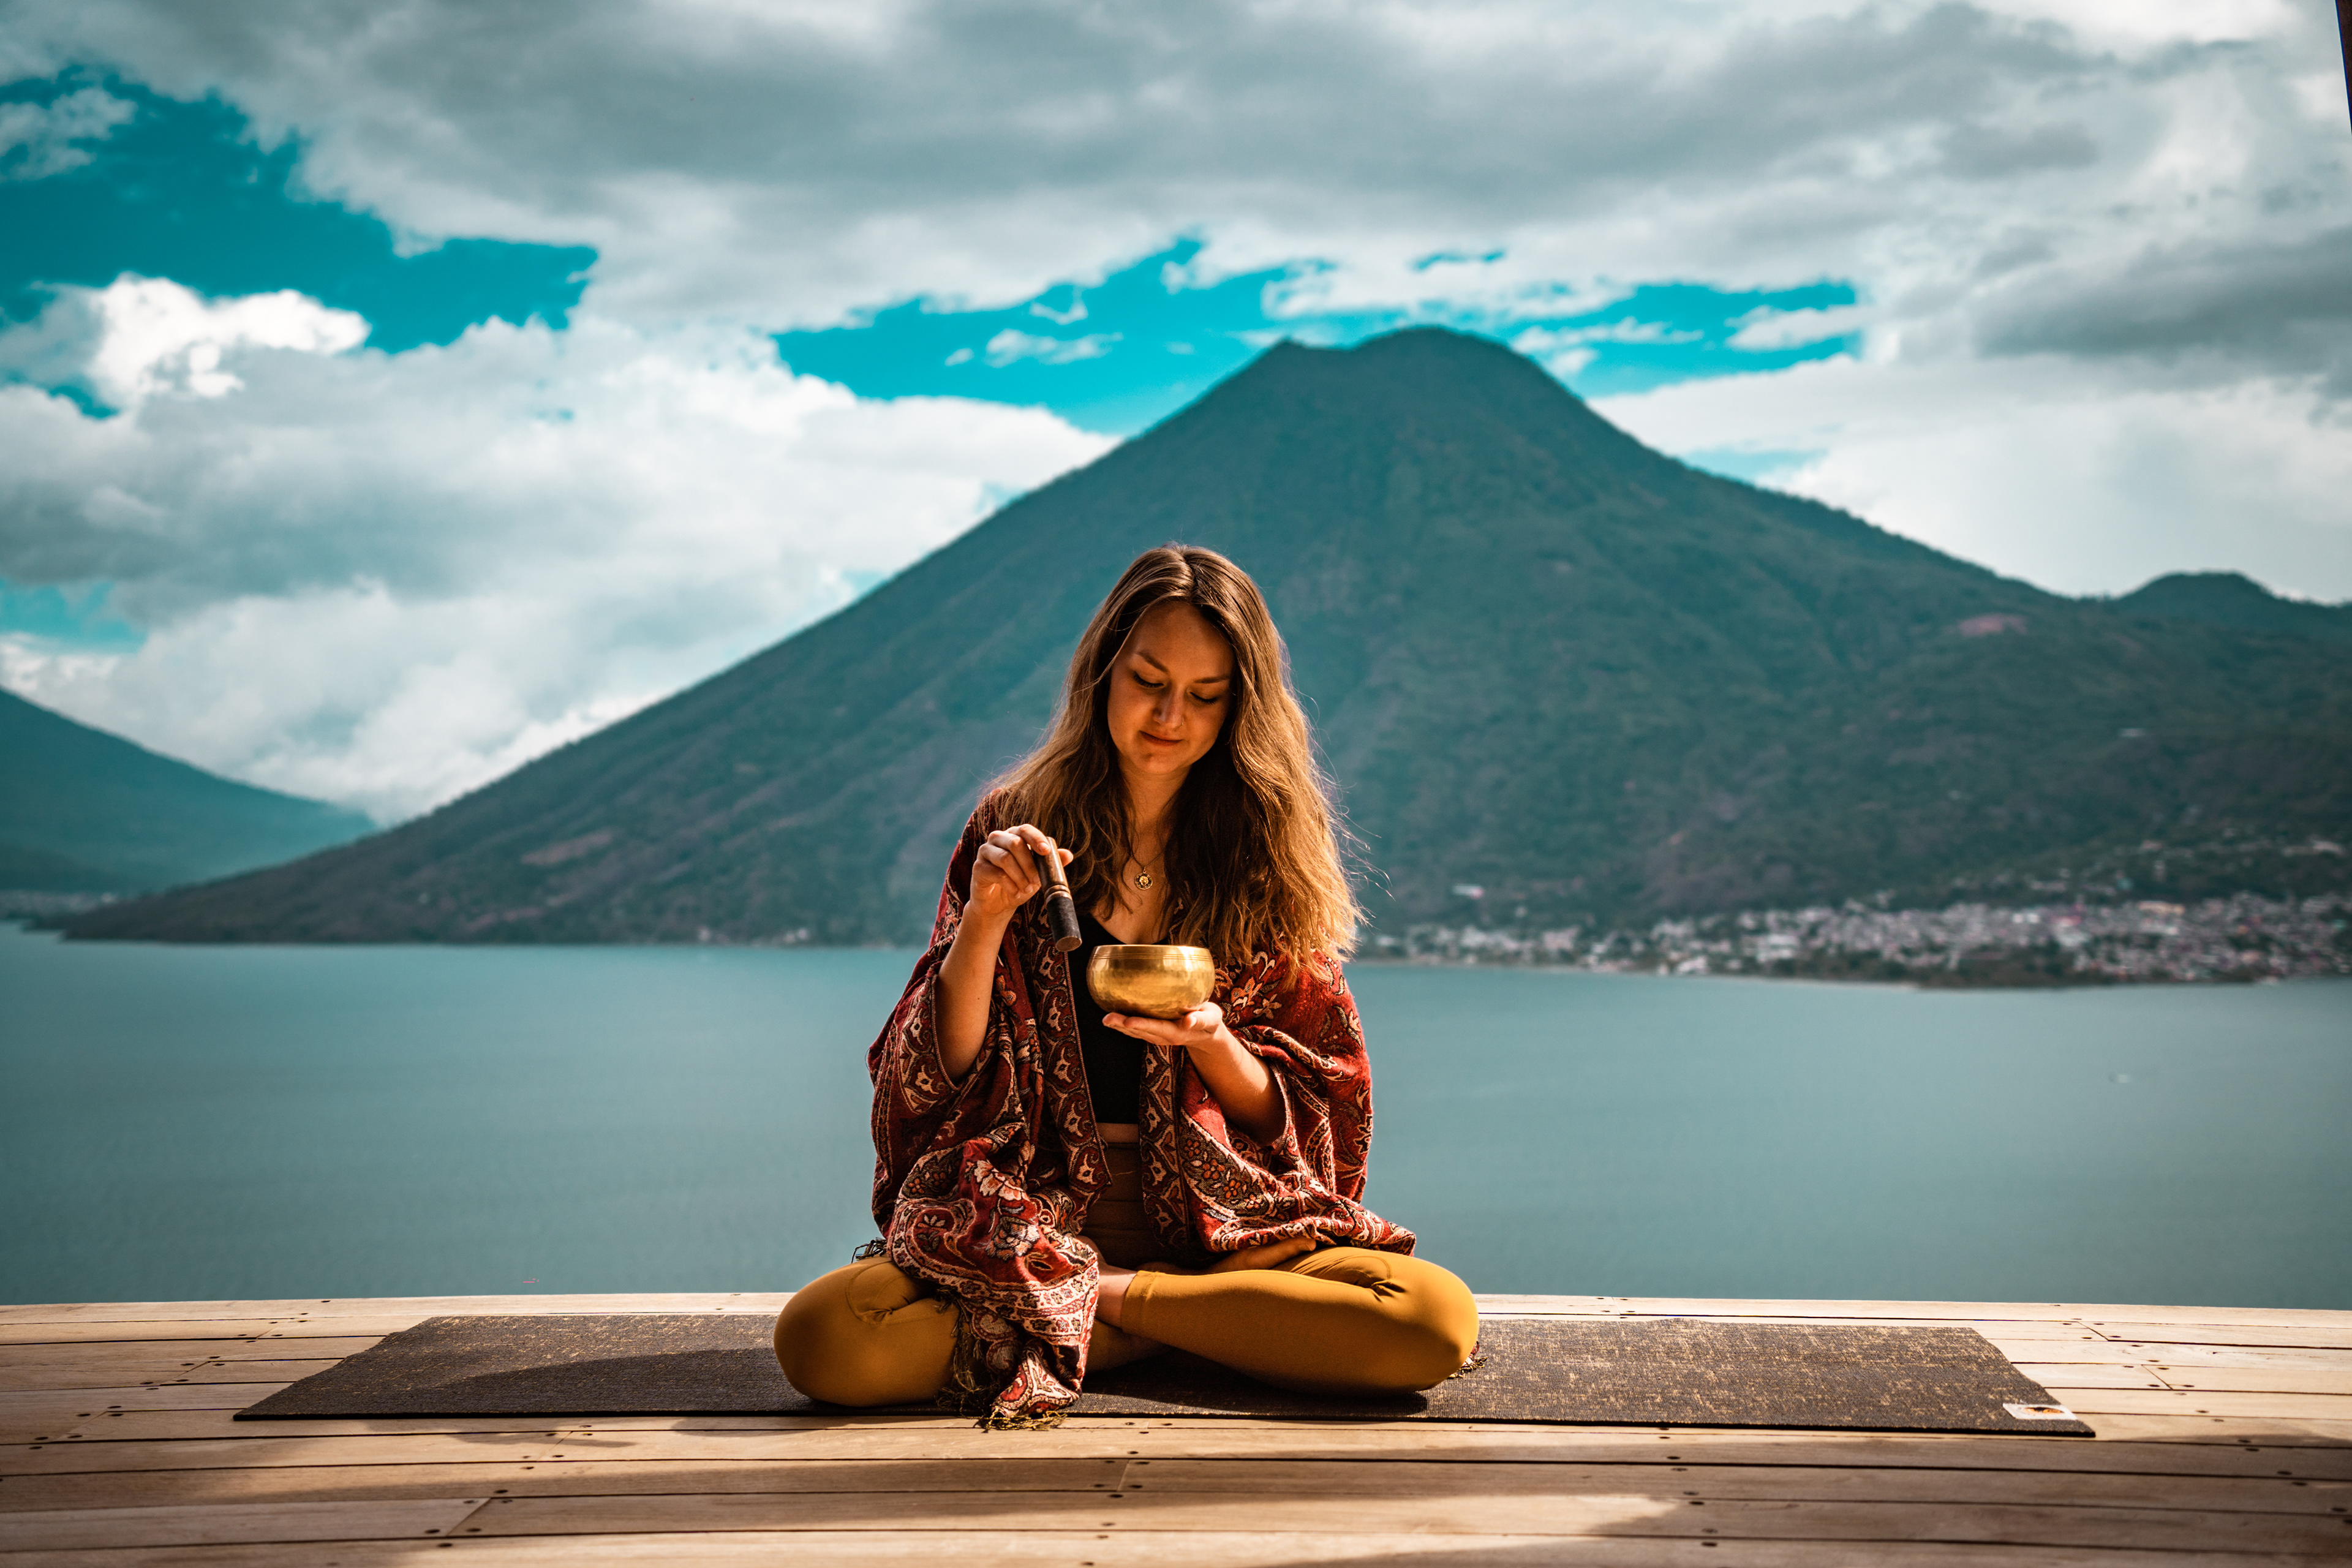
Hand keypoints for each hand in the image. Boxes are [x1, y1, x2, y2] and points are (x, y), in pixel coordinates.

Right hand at [966, 823, 1072, 928]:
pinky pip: (996, 873)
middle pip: (1015, 843)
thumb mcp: (1038, 874)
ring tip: (1027, 889)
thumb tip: (1068, 855)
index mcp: (1014, 835)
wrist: (998, 905)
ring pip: (1005, 858)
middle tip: (1037, 880)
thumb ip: (1051, 864)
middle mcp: (998, 839)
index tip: (1045, 851)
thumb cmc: (1019, 883)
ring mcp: (985, 851)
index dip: (1036, 838)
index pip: (1025, 829)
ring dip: (1020, 876)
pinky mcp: (978, 867)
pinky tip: (1016, 893)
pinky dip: (1010, 885)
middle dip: (1030, 863)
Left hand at [1105, 1000, 1282, 1142]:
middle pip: (1142, 1032)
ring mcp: (1158, 1037)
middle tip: (1107, 1018)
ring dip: (1120, 1027)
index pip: (1158, 1028)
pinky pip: (1137, 1031)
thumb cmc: (1210, 1021)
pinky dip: (1124, 1026)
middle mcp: (1165, 1037)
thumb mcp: (1211, 1018)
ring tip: (1106, 1019)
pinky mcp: (1155, 1033)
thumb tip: (1189, 1020)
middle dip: (1124, 1026)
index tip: (1128, 1021)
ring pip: (1136, 1033)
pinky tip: (1113, 1018)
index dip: (1143, 1025)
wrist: (1207, 1033)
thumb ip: (1200, 1019)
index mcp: (1178, 1032)